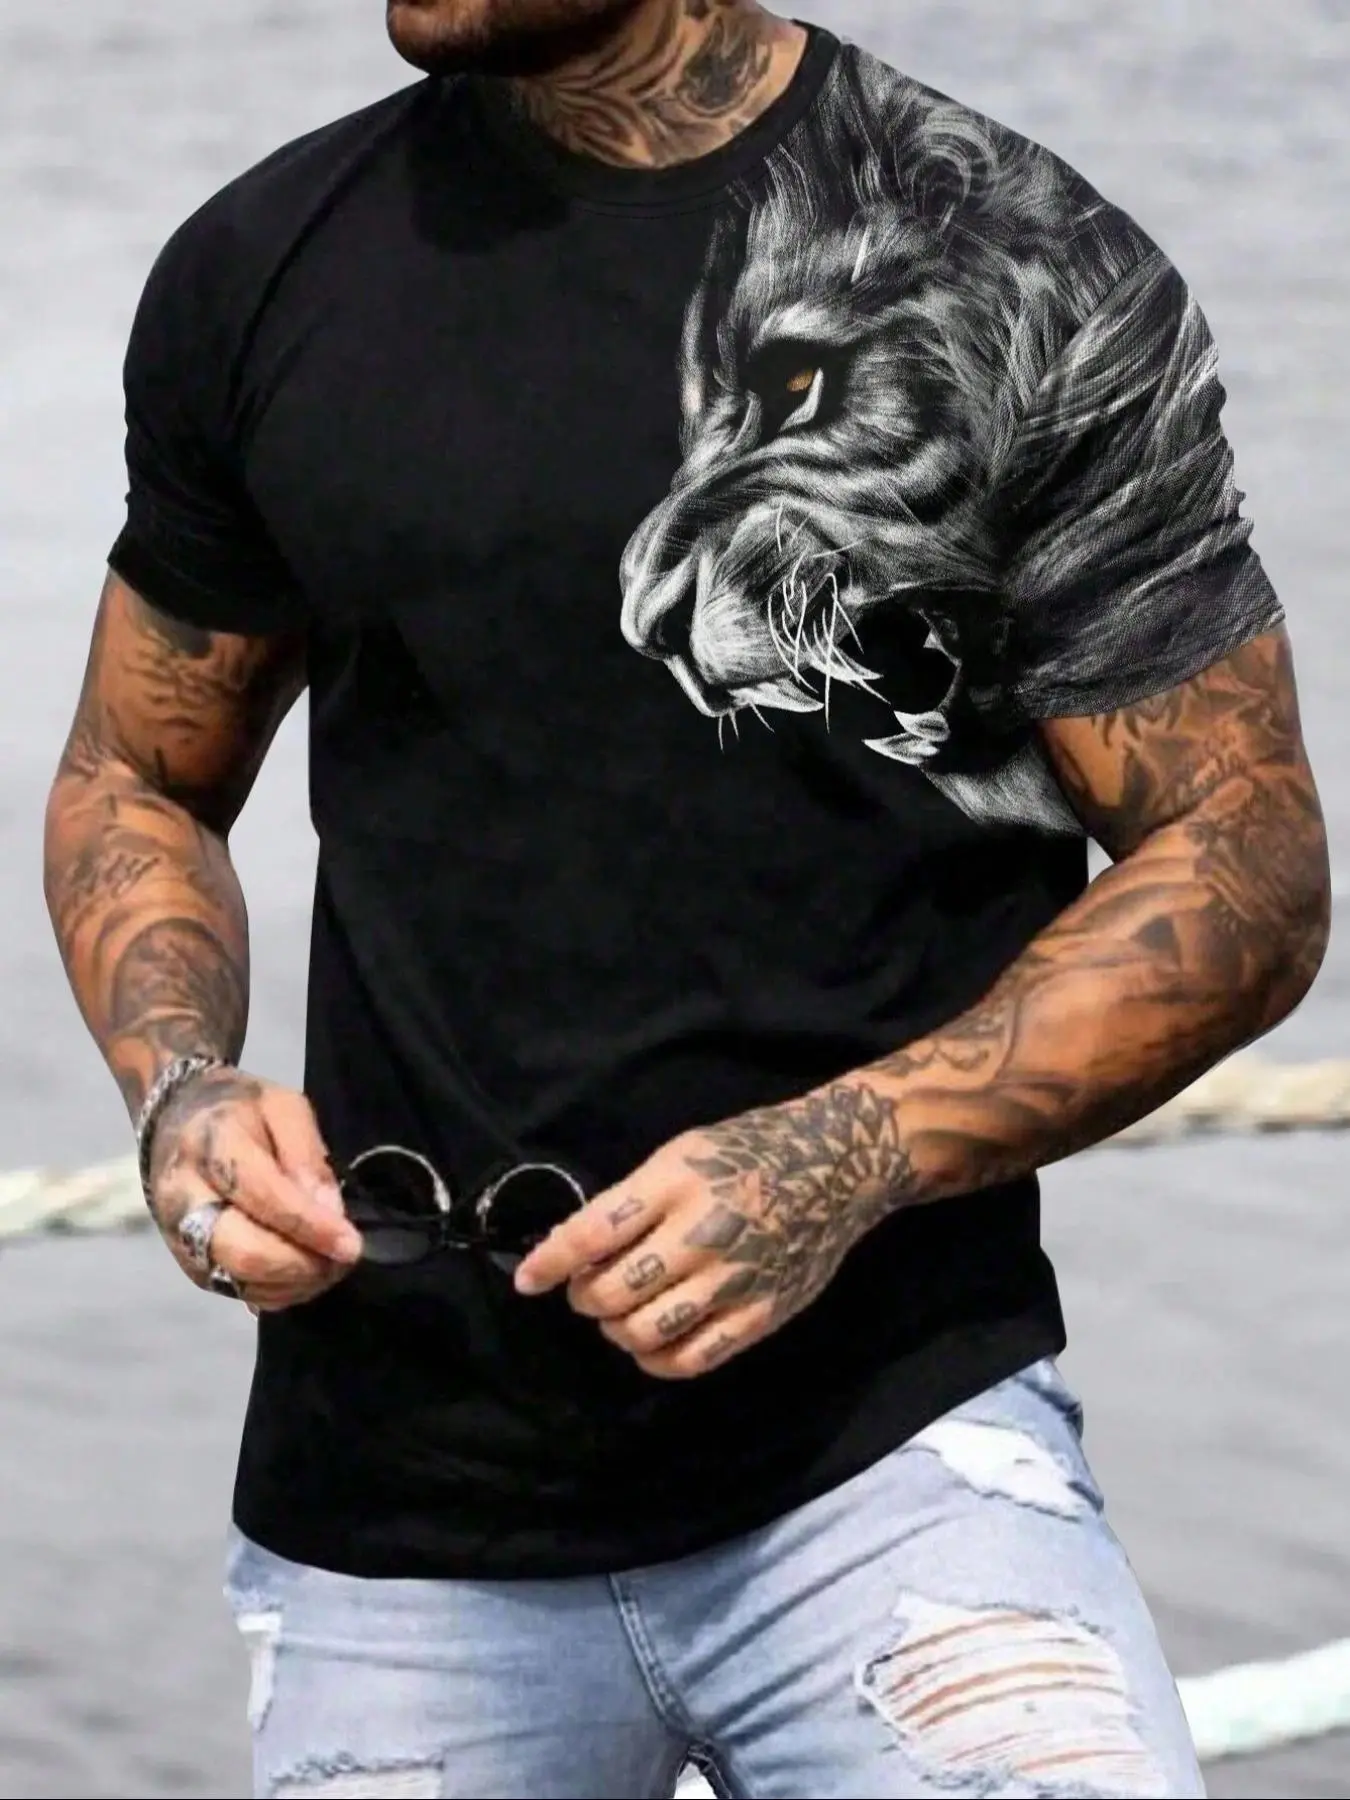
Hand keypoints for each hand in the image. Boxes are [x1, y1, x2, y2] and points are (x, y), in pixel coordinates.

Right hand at [146, 1065, 363, 1311]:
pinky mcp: (190, 1265)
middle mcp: (185, 1199)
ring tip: (330, 1263)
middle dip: (304, 1264)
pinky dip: (280, 1291)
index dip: (312, 1226)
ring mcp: (181, 1239)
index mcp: (210, 1146)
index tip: (352, 1244)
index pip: (264, 1197)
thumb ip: (306, 1156)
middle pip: (245, 1253)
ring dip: (297, 1283)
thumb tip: (328, 1212)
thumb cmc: (238, 1110)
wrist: (176, 1123)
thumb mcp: (282, 1107)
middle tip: (343, 1258)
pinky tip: (305, 1270)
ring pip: (243, 1281)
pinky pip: (239, 1293)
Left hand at [513, 1082, 906, 1379]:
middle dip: (584, 1297)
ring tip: (620, 1315)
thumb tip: (577, 1250)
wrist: (838, 1164)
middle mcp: (701, 1233)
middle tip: (587, 1290)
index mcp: (675, 1183)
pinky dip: (657, 1361)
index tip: (527, 1279)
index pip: (591, 1234)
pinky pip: (692, 1360)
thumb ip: (634, 1200)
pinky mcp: (761, 1314)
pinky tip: (651, 1343)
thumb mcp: (683, 1152)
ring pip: (645, 1333)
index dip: (549, 1262)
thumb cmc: (748, 1150)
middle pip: (613, 1292)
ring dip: (616, 1330)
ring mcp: (734, 1278)